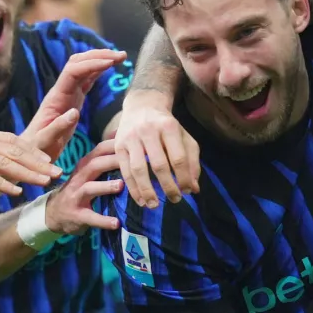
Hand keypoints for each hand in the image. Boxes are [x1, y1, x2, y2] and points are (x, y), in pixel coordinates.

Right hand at [0, 113, 60, 195]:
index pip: (14, 142)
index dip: (34, 151)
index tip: (51, 159)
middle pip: (16, 152)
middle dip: (40, 162)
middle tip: (60, 171)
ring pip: (6, 163)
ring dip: (28, 173)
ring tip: (46, 181)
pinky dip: (2, 183)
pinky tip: (15, 191)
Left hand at [26, 49, 126, 159]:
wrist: (32, 151)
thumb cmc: (37, 148)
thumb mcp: (45, 142)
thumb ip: (57, 128)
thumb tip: (75, 113)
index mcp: (56, 98)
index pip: (73, 72)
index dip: (91, 64)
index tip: (111, 63)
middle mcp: (62, 91)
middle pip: (78, 63)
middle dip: (99, 55)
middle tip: (121, 55)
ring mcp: (68, 93)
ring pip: (83, 67)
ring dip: (100, 59)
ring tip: (120, 57)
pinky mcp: (74, 99)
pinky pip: (86, 79)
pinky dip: (99, 70)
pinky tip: (109, 67)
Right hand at [44, 139, 124, 232]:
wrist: (52, 213)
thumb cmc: (78, 188)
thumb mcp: (87, 172)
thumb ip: (103, 159)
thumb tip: (124, 140)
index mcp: (85, 165)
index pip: (99, 150)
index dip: (115, 144)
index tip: (133, 140)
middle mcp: (79, 177)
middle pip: (95, 165)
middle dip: (112, 161)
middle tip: (132, 161)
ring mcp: (76, 196)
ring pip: (90, 188)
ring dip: (105, 186)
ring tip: (121, 185)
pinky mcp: (76, 215)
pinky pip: (90, 217)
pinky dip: (103, 220)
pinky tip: (116, 223)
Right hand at [114, 91, 199, 207]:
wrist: (142, 106)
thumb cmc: (167, 126)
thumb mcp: (184, 137)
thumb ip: (192, 161)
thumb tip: (194, 188)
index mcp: (169, 127)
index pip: (178, 157)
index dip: (184, 177)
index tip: (189, 191)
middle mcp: (148, 131)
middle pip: (159, 164)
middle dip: (168, 186)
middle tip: (175, 200)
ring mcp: (131, 138)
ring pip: (139, 169)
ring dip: (147, 190)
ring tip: (154, 205)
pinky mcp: (118, 146)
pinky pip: (125, 171)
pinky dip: (132, 188)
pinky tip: (140, 200)